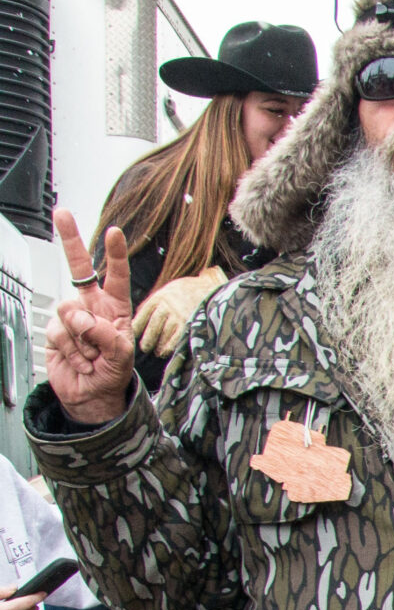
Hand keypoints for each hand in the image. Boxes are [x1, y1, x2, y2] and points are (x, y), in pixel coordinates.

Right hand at [43, 210, 135, 426]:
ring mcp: (72, 318)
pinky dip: (72, 351)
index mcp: (115, 308)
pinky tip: (80, 360)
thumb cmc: (112, 374)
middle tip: (62, 214)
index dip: (115, 255)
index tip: (114, 232)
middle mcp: (92, 307)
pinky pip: (59, 332)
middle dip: (70, 240)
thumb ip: (108, 336)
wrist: (91, 395)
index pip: (116, 276)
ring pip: (69, 311)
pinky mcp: (55, 331)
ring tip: (93, 355)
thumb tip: (83, 319)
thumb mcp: (122, 356)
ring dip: (83, 338)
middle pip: (79, 268)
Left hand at [132, 266, 226, 356]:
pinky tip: (170, 351)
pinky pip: (177, 340)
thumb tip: (139, 321)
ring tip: (159, 352)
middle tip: (146, 348)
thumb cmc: (189, 292)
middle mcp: (168, 306)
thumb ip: (155, 303)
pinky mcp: (192, 324)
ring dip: (160, 347)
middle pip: (152, 328)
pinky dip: (172, 348)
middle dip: (148, 341)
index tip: (136, 335)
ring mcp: (180, 316)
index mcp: (160, 297)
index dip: (137, 328)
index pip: (142, 316)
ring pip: (164, 336)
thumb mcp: (169, 290)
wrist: (213, 288)